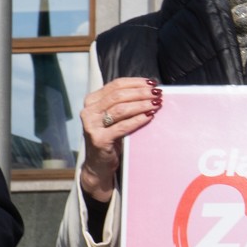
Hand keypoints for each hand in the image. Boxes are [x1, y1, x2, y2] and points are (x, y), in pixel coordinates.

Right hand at [78, 78, 161, 202]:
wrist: (99, 164)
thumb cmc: (110, 138)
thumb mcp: (113, 117)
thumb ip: (124, 103)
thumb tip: (150, 90)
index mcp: (92, 101)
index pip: (115, 85)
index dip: (136, 82)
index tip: (152, 83)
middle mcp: (88, 111)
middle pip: (118, 96)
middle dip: (141, 93)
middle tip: (157, 93)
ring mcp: (91, 125)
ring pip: (120, 109)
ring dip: (141, 105)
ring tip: (156, 104)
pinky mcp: (99, 139)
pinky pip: (122, 126)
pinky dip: (137, 120)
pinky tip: (149, 116)